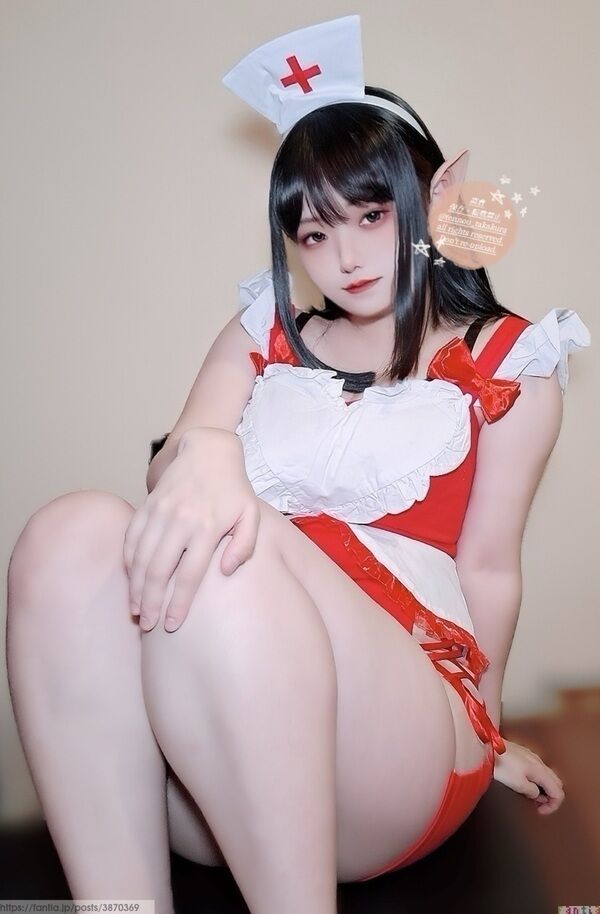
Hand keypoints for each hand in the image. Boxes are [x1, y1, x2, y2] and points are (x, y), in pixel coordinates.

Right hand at [124, 428, 259, 632]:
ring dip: (136, 587)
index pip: (188, 575)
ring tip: (137, 610)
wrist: (208, 451)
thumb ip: (245, 546)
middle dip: (151, 603)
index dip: (178, 604)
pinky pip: (131, 538)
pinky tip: (131, 580)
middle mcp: (180, 520)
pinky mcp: (147, 505)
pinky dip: (128, 562)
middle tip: (147, 625)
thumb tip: (226, 571)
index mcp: (208, 527)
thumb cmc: (233, 489)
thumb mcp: (251, 515)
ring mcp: (160, 512)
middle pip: (159, 571)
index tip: (172, 625)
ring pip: (141, 557)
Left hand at [493, 738, 564, 814]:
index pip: (559, 792)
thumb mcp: (518, 784)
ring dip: (543, 788)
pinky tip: (525, 783)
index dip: (553, 806)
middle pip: (556, 783)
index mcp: (541, 771)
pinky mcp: (523, 754)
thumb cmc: (500, 764)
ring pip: (547, 775)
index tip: (542, 811)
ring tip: (531, 796)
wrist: (487, 747)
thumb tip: (537, 794)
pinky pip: (537, 769)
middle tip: (539, 805)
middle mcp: (539, 762)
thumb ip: (532, 792)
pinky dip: (536, 780)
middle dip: (550, 797)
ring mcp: (532, 757)